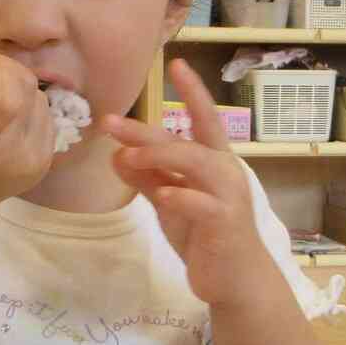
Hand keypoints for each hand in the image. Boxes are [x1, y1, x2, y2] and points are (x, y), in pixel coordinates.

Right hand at [0, 42, 56, 220]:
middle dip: (4, 76)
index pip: (6, 98)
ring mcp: (32, 162)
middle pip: (26, 87)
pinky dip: (28, 111)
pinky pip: (46, 114)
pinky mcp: (45, 163)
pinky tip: (5, 127)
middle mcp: (10, 155)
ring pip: (39, 97)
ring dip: (16, 94)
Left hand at [100, 59, 279, 306]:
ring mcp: (227, 195)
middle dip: (146, 130)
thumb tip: (116, 155)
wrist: (235, 281)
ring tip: (127, 156)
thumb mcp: (170, 203)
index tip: (177, 63)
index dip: (192, 92)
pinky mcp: (224, 222)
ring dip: (158, 156)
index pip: (203, 119)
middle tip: (110, 122)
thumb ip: (148, 179)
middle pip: (185, 140)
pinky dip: (181, 195)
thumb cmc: (206, 238)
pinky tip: (162, 193)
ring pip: (194, 163)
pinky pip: (201, 203)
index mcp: (214, 162)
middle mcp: (224, 171)